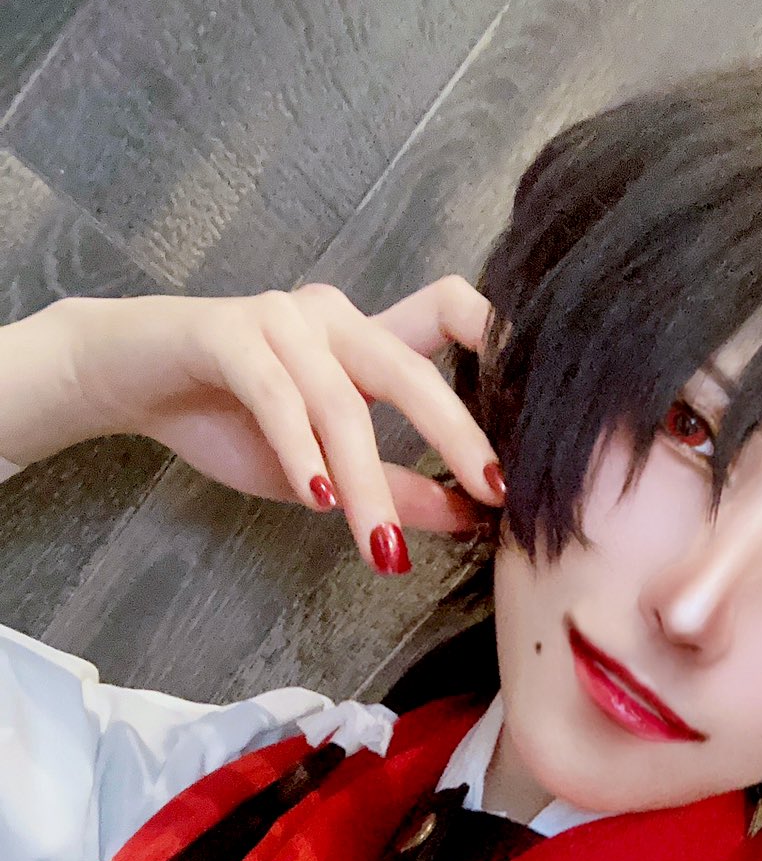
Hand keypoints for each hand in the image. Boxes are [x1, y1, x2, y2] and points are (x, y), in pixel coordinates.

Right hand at [63, 278, 505, 570]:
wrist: (126, 380)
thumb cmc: (230, 419)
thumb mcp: (327, 472)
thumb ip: (399, 488)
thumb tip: (476, 518)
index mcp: (367, 338)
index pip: (450, 313)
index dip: (498, 345)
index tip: (536, 410)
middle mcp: (335, 317)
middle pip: (412, 365)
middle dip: (458, 431)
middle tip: (497, 492)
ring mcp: (281, 320)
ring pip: (341, 401)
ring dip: (367, 481)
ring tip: (383, 546)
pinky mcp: (226, 333)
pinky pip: (275, 394)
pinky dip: (299, 450)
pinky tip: (319, 499)